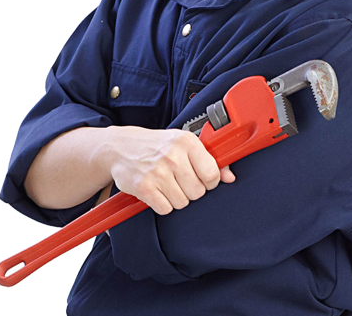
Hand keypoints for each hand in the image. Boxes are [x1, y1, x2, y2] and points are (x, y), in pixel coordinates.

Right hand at [100, 126, 234, 215]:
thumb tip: (229, 177)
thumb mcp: (184, 144)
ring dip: (177, 198)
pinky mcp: (143, 187)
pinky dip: (163, 204)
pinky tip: (157, 191)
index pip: (212, 174)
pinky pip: (166, 209)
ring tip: (167, 184)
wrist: (122, 146)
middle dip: (191, 190)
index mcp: (187, 142)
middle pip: (198, 192)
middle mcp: (173, 156)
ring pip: (182, 202)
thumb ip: (209, 160)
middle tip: (180, 180)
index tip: (201, 178)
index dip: (209, 181)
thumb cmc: (157, 145)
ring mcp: (157, 172)